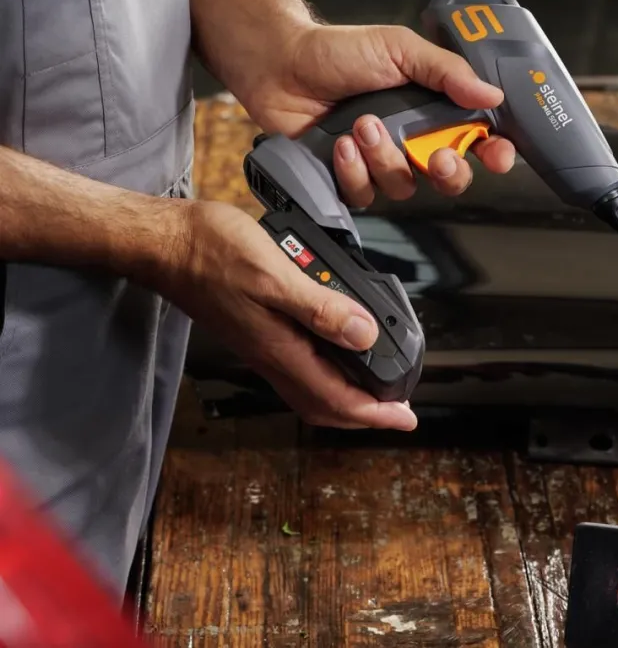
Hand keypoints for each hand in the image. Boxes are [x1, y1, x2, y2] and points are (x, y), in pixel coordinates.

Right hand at [161, 200, 416, 430]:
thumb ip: (319, 308)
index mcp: (280, 348)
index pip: (337, 399)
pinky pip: (298, 367)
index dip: (376, 414)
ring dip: (346, 394)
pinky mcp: (256, 332)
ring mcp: (262, 346)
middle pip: (324, 405)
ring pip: (311, 389)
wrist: (166, 245)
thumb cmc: (210, 253)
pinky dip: (325, 370)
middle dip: (364, 414)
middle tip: (395, 408)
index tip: (405, 418)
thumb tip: (364, 334)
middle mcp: (271, 355)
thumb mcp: (273, 274)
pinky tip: (336, 348)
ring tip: (375, 383)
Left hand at [240, 24, 515, 205]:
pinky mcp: (349, 178)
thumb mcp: (400, 49)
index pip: (475, 139)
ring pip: (405, 188)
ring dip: (386, 160)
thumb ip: (446, 72)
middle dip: (448, 172)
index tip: (498, 156)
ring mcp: (380, 162)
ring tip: (363, 125)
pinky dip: (354, 171)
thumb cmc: (339, 52)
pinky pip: (365, 195)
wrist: (282, 65)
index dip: (493, 152)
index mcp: (431, 108)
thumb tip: (492, 95)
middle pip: (449, 177)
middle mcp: (410, 140)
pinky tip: (340, 144)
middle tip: (436, 157)